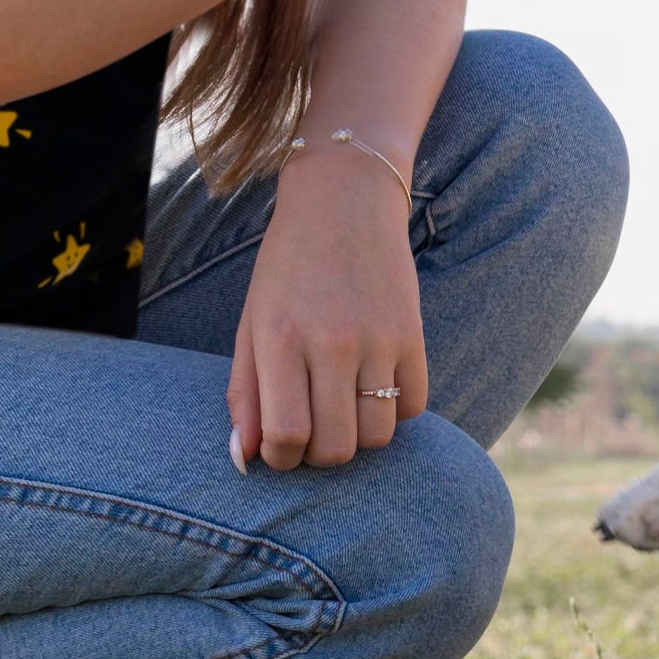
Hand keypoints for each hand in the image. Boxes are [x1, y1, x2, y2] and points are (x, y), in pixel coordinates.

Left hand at [228, 148, 429, 468]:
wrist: (345, 198)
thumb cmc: (288, 266)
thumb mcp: (253, 322)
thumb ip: (244, 393)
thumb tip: (245, 459)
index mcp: (280, 339)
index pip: (285, 437)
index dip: (281, 458)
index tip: (281, 444)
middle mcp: (331, 342)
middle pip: (335, 449)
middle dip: (320, 455)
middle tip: (313, 428)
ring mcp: (378, 339)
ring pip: (377, 437)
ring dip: (358, 437)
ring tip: (344, 407)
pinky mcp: (413, 334)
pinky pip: (413, 407)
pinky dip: (394, 409)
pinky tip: (375, 384)